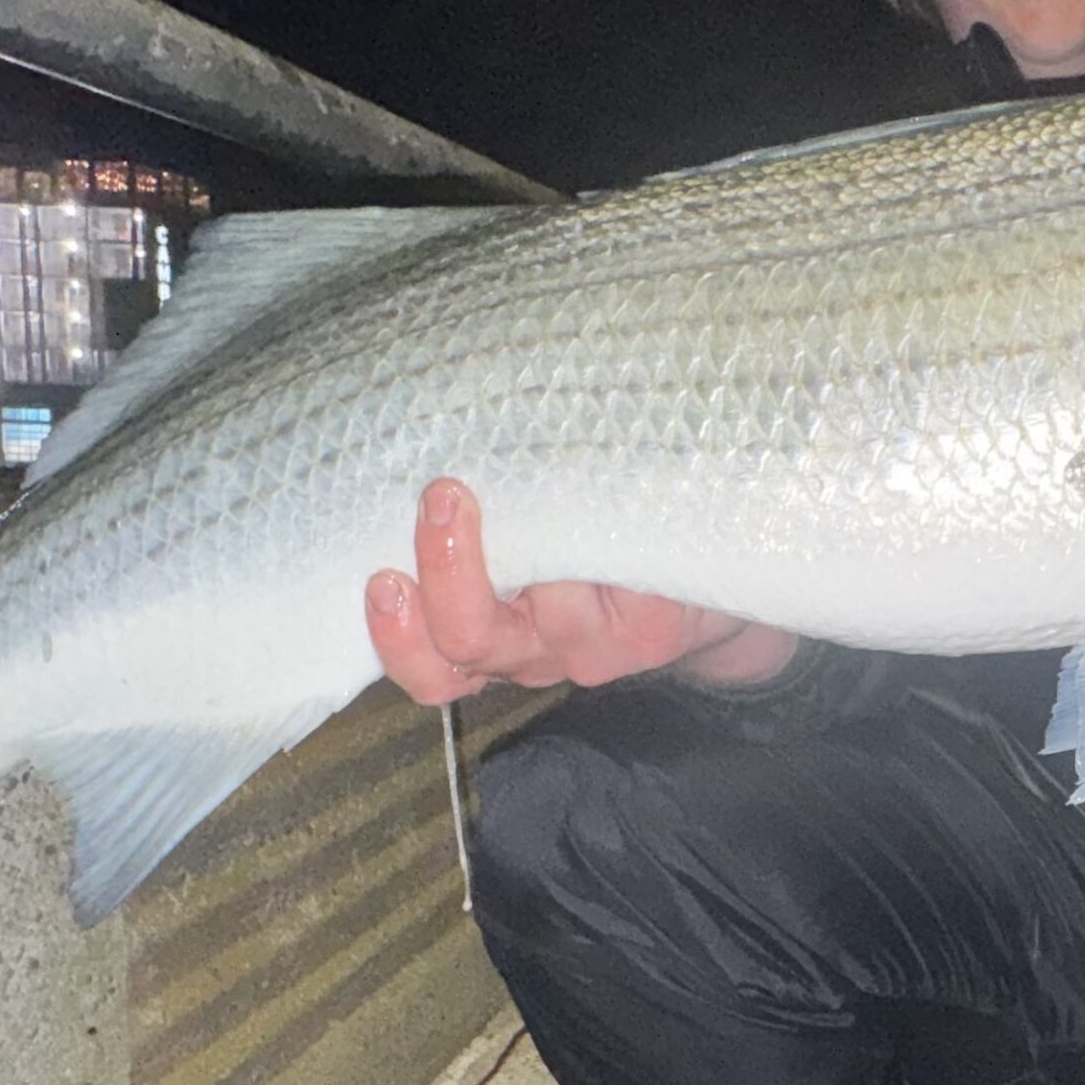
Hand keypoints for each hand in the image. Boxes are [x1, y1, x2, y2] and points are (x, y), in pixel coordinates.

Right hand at [365, 478, 800, 705]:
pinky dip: (592, 542)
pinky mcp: (650, 635)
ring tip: (538, 470)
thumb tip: (425, 419)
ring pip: (544, 615)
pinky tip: (593, 491)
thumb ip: (480, 508)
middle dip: (446, 570)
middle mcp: (532, 653)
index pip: (428, 665)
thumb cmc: (593, 543)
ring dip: (535, 540)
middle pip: (466, 643)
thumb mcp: (527, 534)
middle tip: (443, 495)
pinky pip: (611, 592)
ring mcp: (592, 648)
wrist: (702, 591)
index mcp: (488, 639)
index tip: (382, 575)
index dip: (395, 634)